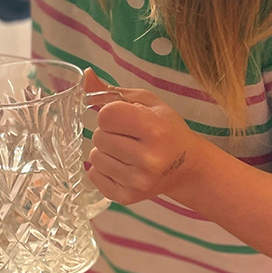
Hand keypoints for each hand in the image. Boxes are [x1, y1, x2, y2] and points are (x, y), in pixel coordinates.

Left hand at [84, 69, 202, 204]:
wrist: (186, 166)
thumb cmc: (166, 129)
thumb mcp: (145, 102)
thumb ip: (111, 91)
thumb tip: (85, 74)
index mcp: (154, 129)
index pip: (106, 115)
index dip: (110, 114)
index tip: (125, 118)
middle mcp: (148, 158)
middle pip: (98, 137)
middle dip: (108, 133)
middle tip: (128, 136)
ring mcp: (138, 181)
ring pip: (94, 157)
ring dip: (105, 151)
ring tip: (126, 151)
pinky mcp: (128, 197)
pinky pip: (94, 176)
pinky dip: (102, 169)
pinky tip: (122, 166)